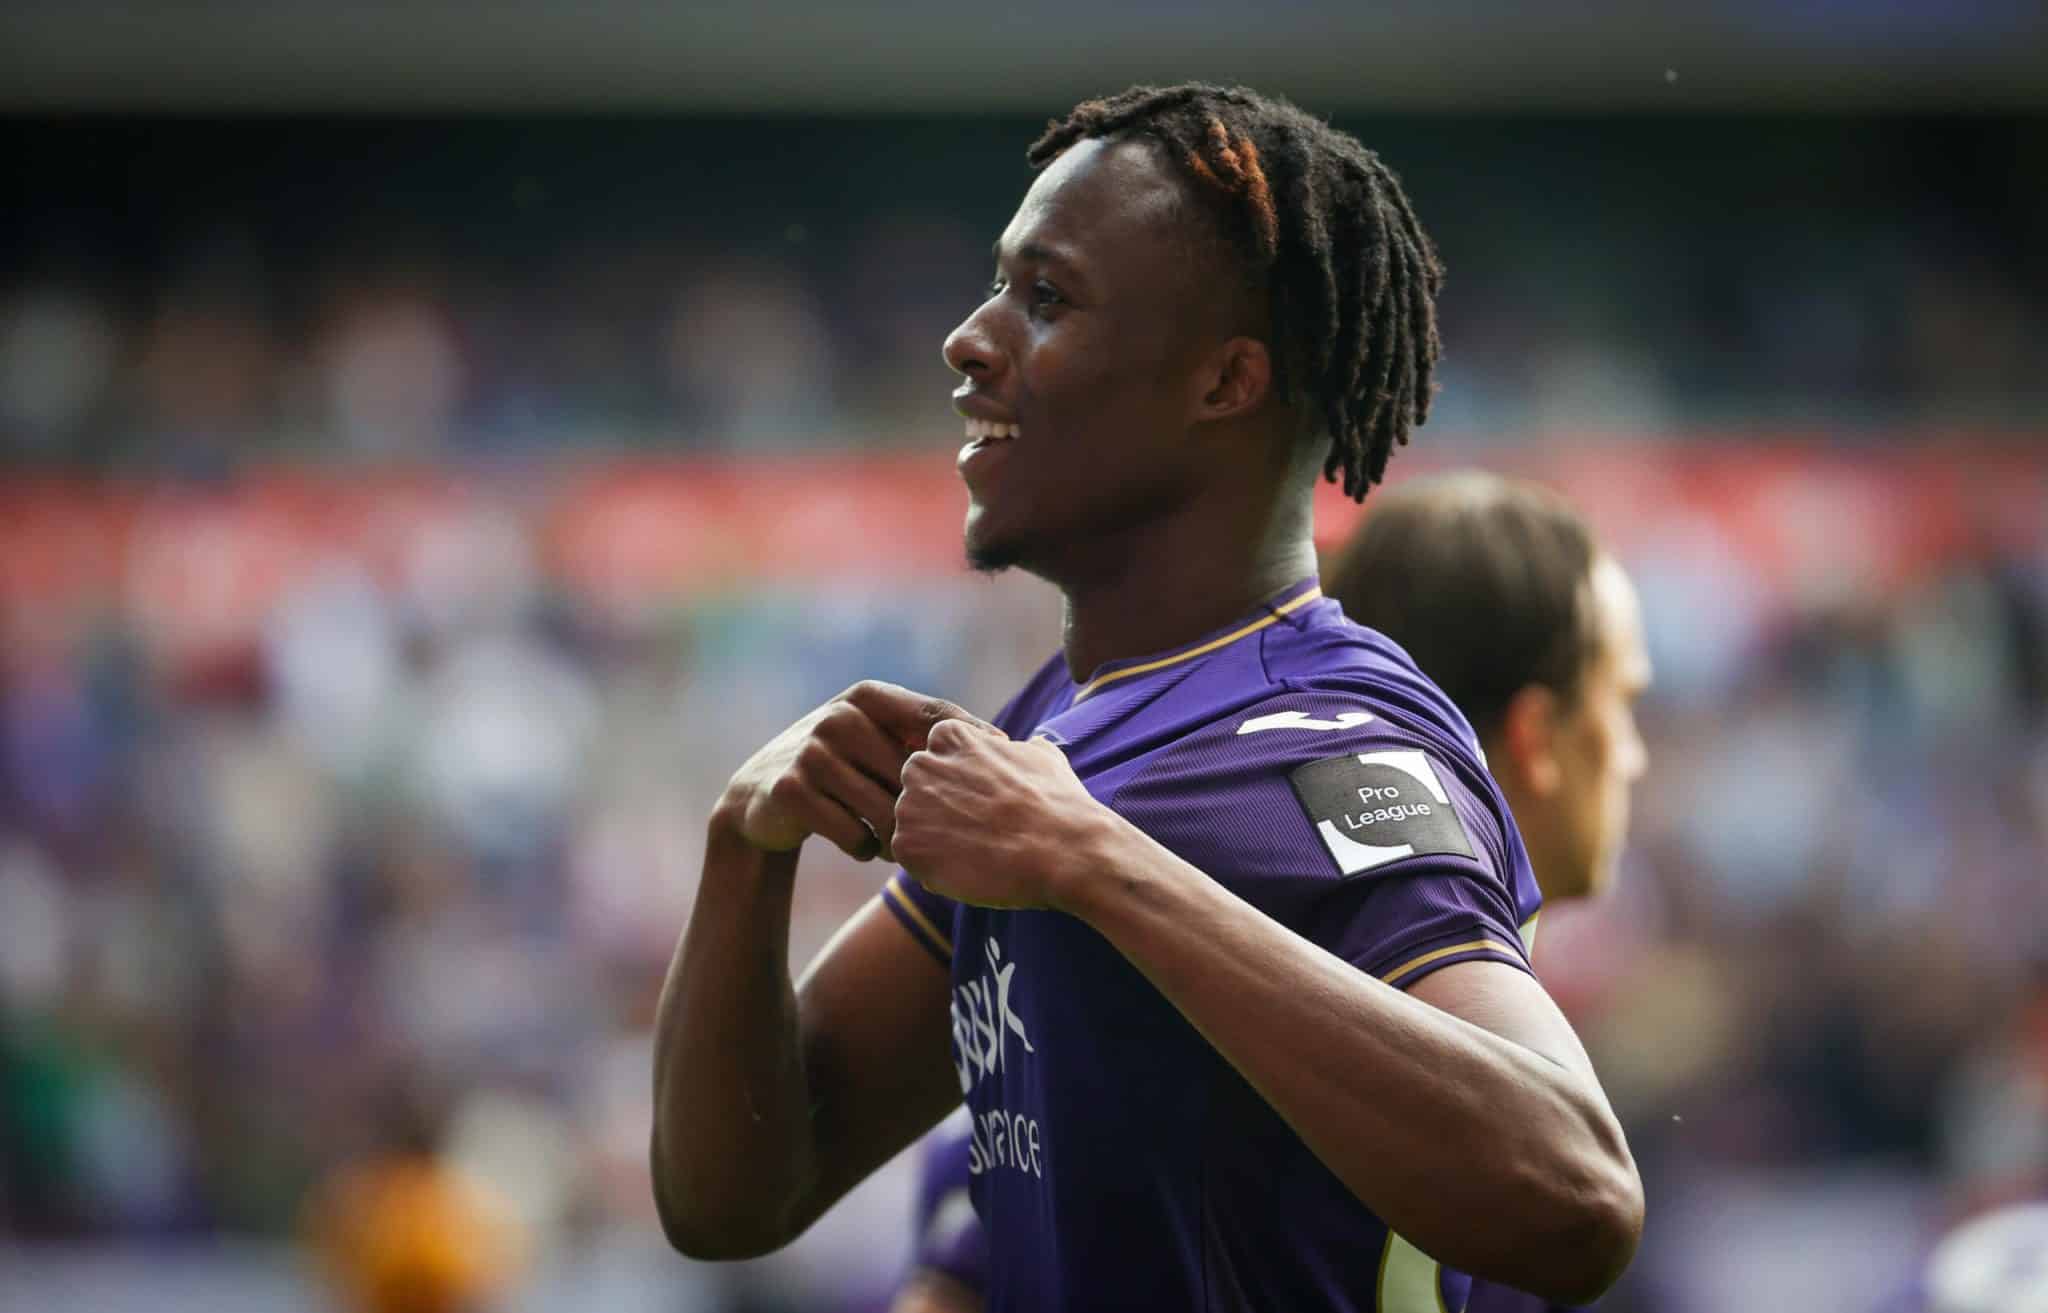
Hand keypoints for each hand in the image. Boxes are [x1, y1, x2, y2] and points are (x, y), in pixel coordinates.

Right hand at [721, 681, 996, 861]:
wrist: (761, 797)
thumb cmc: (840, 769)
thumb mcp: (876, 740)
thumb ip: (925, 737)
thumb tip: (1017, 750)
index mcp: (868, 697)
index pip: (936, 716)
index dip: (974, 744)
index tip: (1006, 770)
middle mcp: (839, 717)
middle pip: (914, 775)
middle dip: (929, 810)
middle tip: (938, 831)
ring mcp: (812, 752)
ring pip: (886, 812)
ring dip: (898, 837)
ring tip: (898, 843)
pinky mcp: (792, 791)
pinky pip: (853, 835)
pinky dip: (864, 849)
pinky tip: (861, 845)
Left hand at [893, 721, 1125, 909]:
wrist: (1063, 851)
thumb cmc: (1057, 803)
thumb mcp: (1043, 757)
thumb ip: (1020, 748)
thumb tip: (1029, 747)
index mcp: (949, 736)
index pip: (939, 757)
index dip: (964, 783)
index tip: (989, 801)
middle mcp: (920, 766)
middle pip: (922, 790)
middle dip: (944, 809)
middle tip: (982, 829)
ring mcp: (909, 807)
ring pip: (916, 825)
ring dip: (939, 839)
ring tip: (980, 851)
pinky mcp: (907, 847)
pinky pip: (913, 859)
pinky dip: (936, 868)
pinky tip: (971, 870)